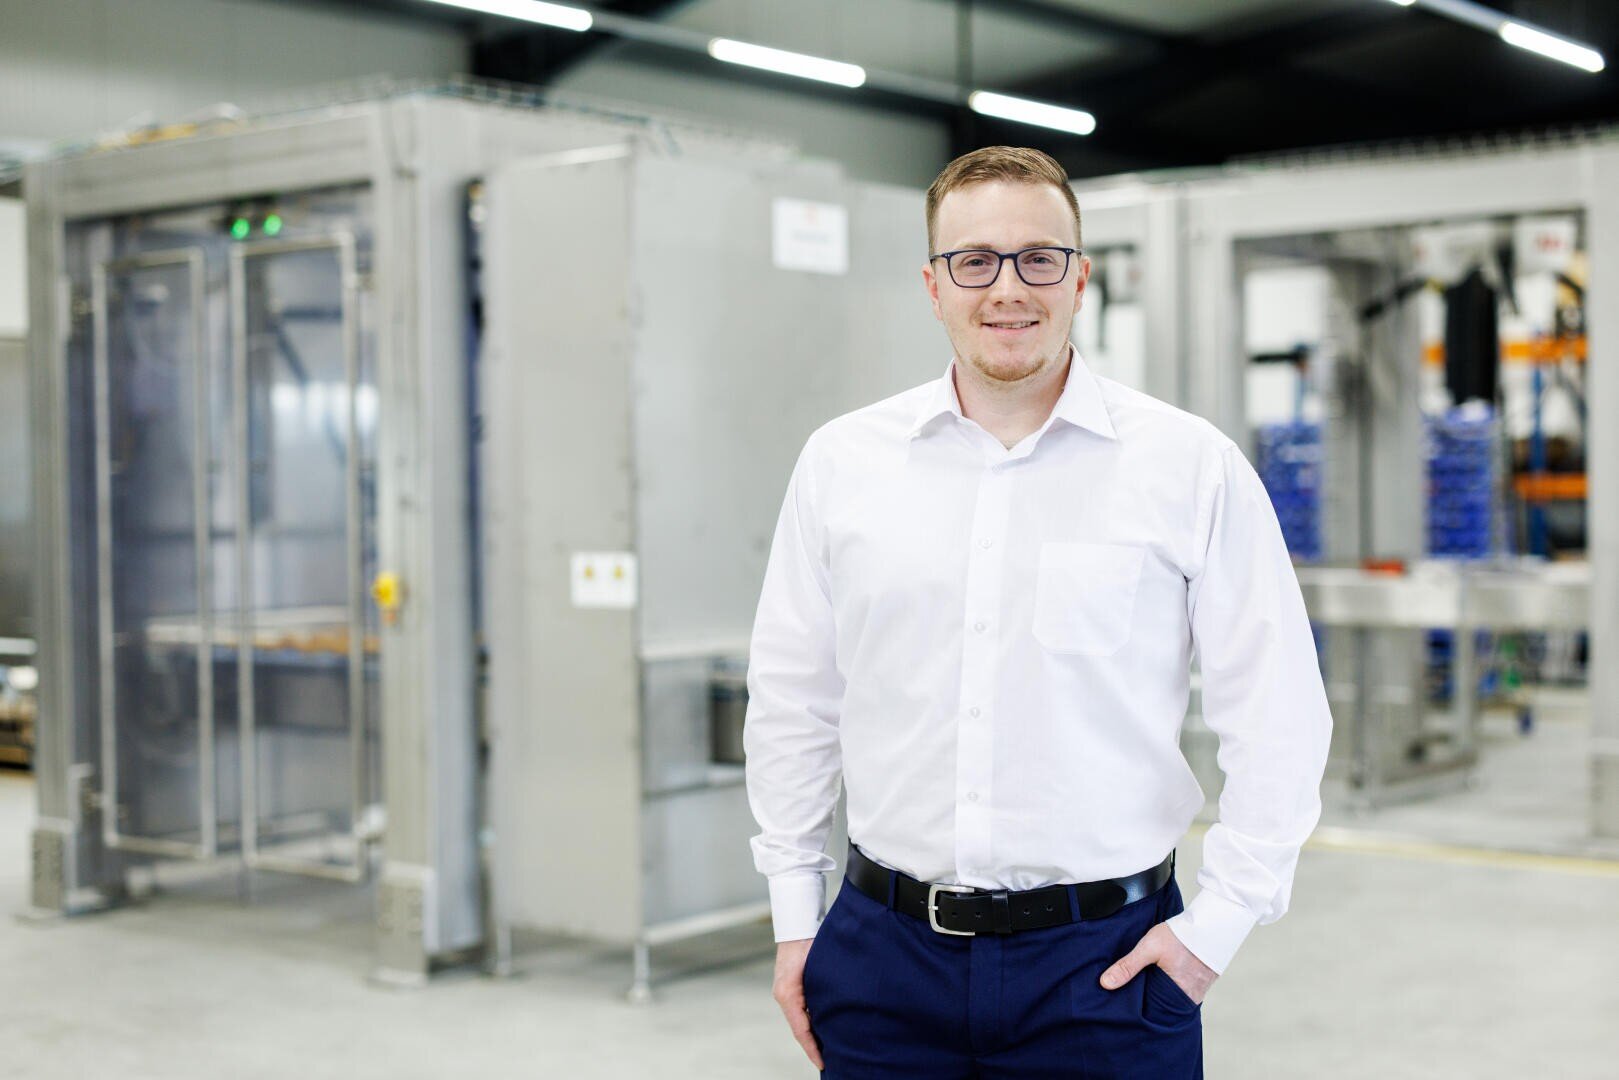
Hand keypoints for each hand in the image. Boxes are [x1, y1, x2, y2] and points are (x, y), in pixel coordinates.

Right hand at [772, 938, 822, 1069]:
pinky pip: (802, 1010)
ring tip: (831, 1049)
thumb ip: (821, 993)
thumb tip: (835, 1014)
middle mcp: (785, 996)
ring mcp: (787, 992)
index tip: (823, 1063)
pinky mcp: (793, 987)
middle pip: (801, 1028)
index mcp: (788, 995)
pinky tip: (827, 1027)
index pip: (800, 1030)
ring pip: (802, 1020)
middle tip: (831, 1061)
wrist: (798, 923)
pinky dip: (813, 1021)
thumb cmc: (807, 942)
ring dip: (815, 1034)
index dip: (812, 1048)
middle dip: (814, 1046)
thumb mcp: (816, 969)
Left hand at [1099, 923, 1217, 1004]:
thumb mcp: (1149, 947)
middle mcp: (1188, 999)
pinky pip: (1182, 993)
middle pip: (1161, 1007)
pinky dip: (1170, 989)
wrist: (1210, 925)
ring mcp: (1197, 993)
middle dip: (1147, 1003)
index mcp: (1175, 995)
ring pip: (1171, 1000)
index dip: (1137, 1008)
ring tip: (1143, 987)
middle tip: (1130, 996)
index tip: (1123, 1005)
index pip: (1151, 1012)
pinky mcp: (1201, 985)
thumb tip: (1106, 984)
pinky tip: (1159, 981)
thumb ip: (1128, 966)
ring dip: (1159, 995)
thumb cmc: (1181, 936)